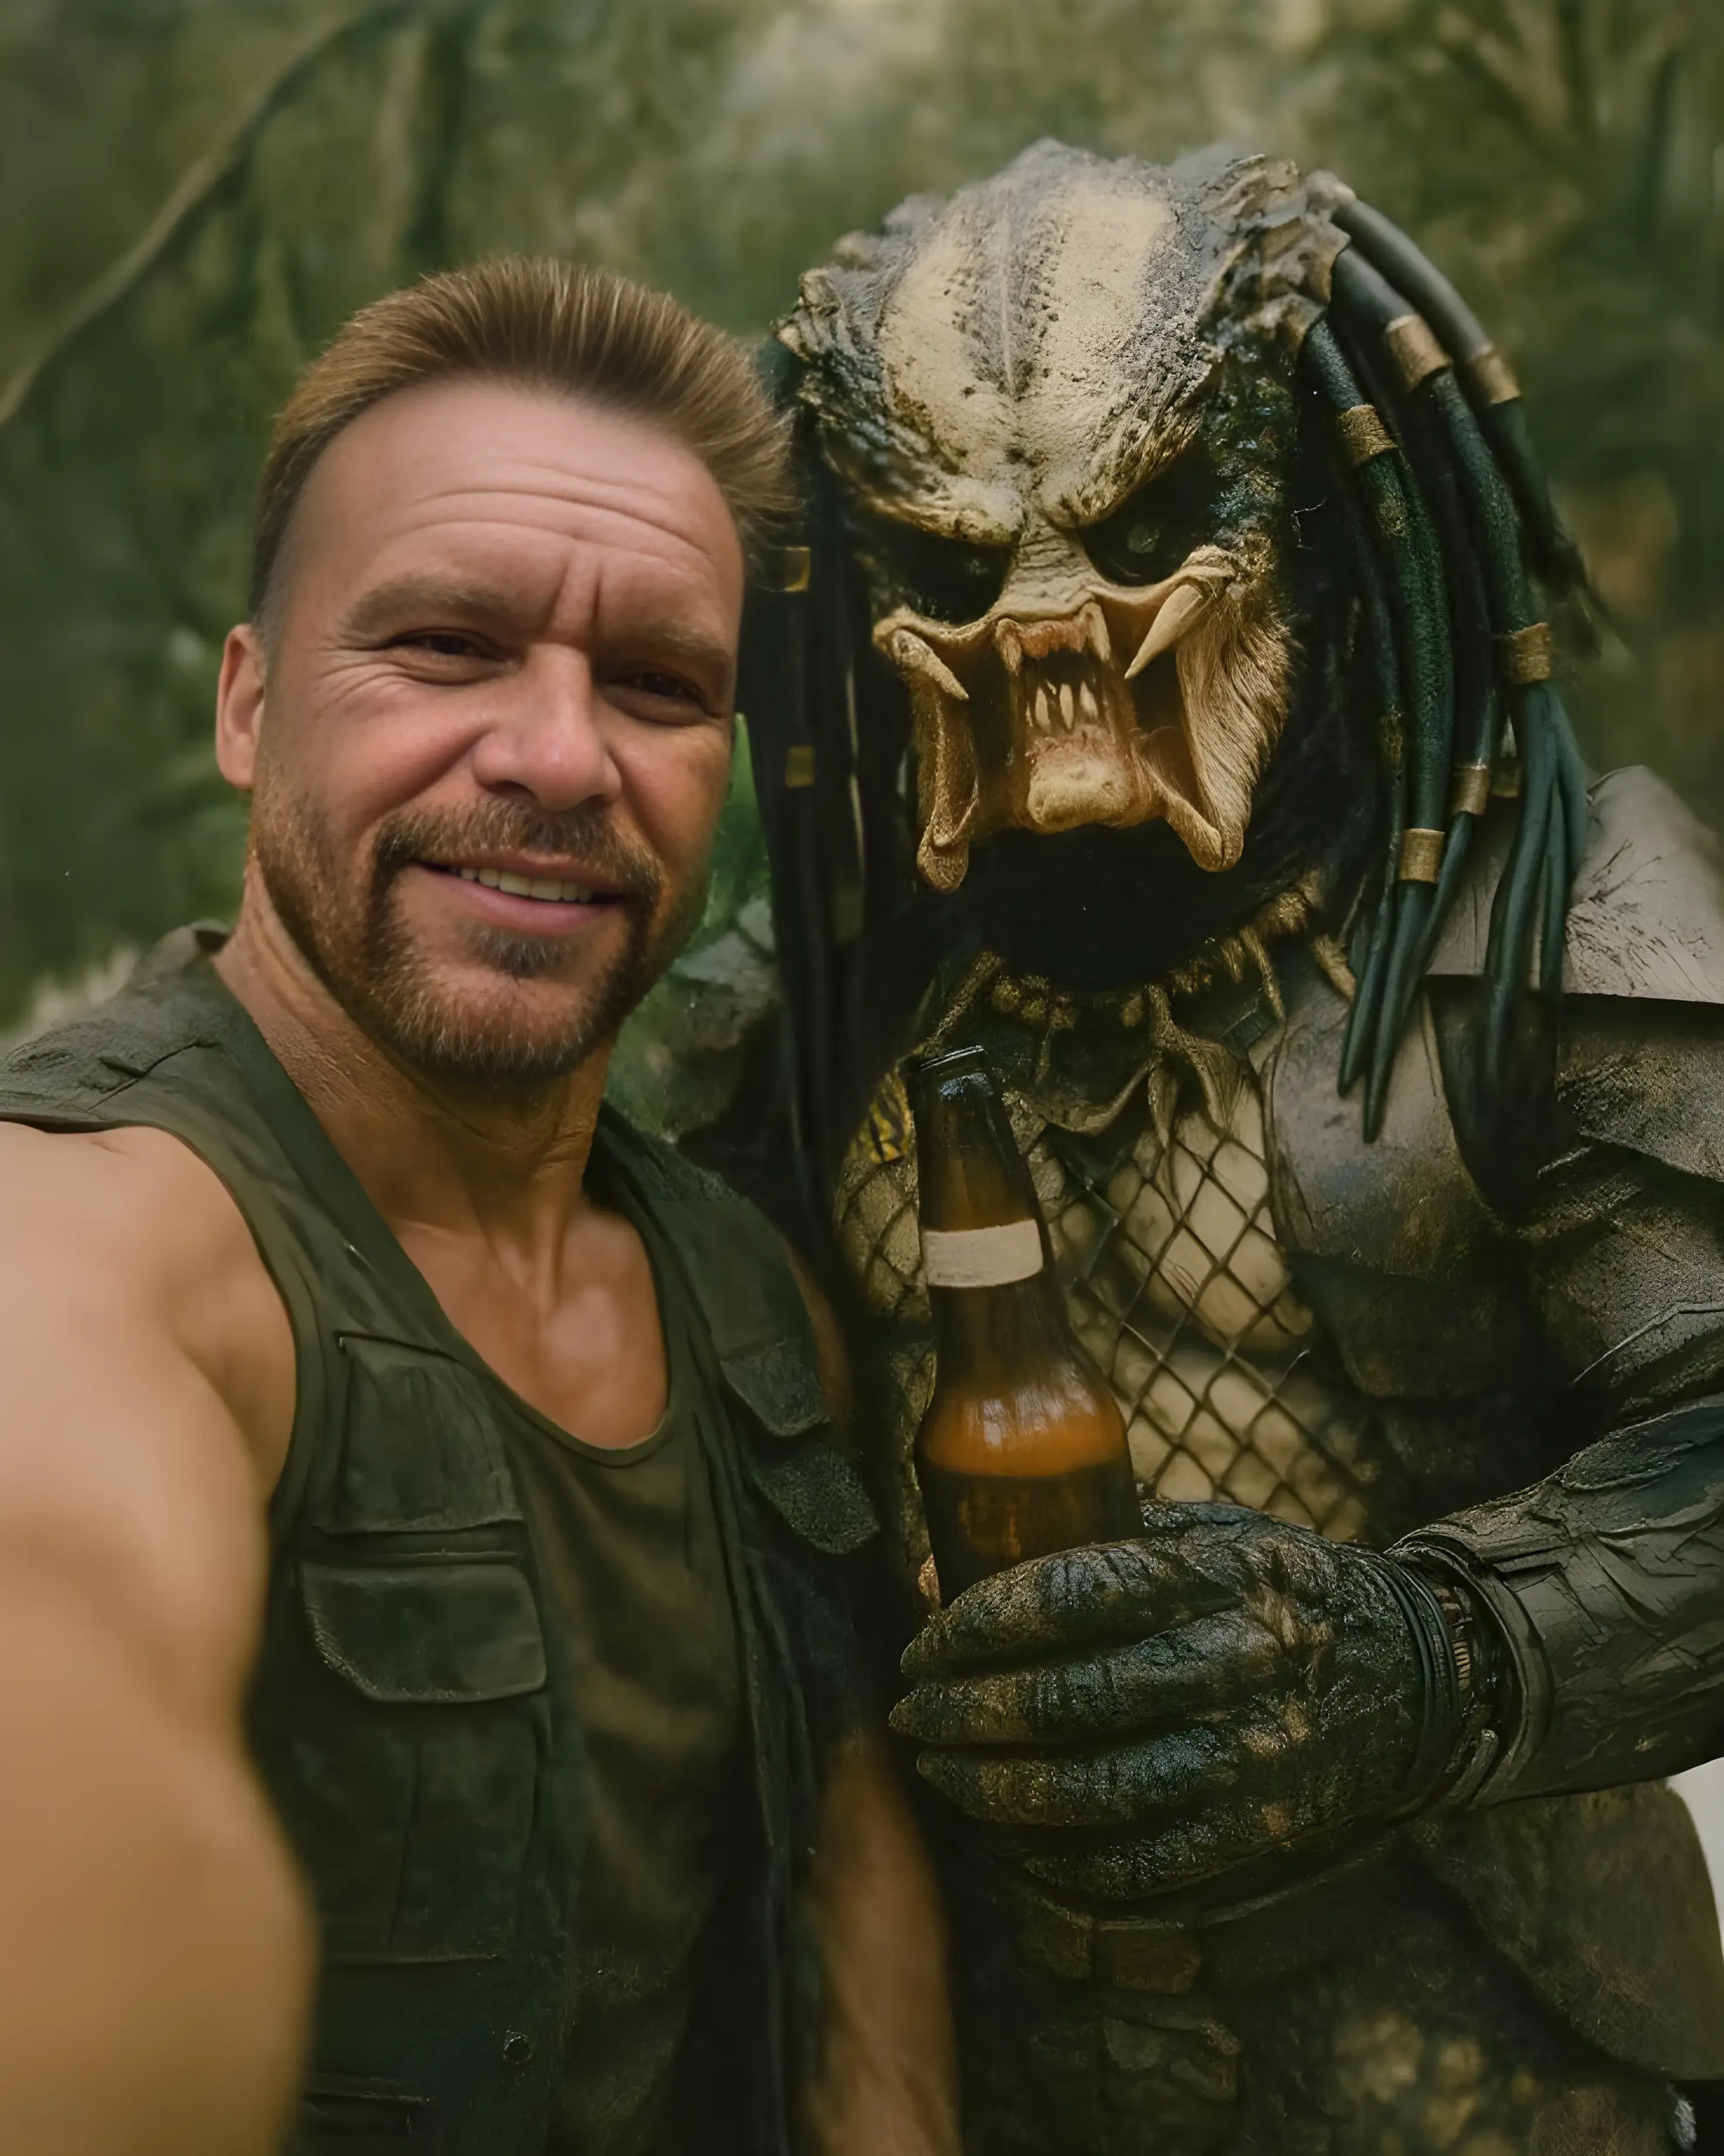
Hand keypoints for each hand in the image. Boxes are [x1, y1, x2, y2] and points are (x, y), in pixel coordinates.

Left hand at [890, 1502, 1461, 1895]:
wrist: (1417, 1674)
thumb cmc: (1278, 1587)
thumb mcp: (1208, 1532)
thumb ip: (1086, 1541)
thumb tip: (937, 1569)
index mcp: (1220, 1572)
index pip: (1079, 1592)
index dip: (985, 1620)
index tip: (925, 1637)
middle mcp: (1237, 1662)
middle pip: (1074, 1698)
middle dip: (969, 1710)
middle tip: (910, 1712)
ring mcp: (1252, 1753)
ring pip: (1098, 1787)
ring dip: (999, 1787)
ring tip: (939, 1771)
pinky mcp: (1261, 1827)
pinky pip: (1147, 1861)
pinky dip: (1070, 1862)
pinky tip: (1017, 1843)